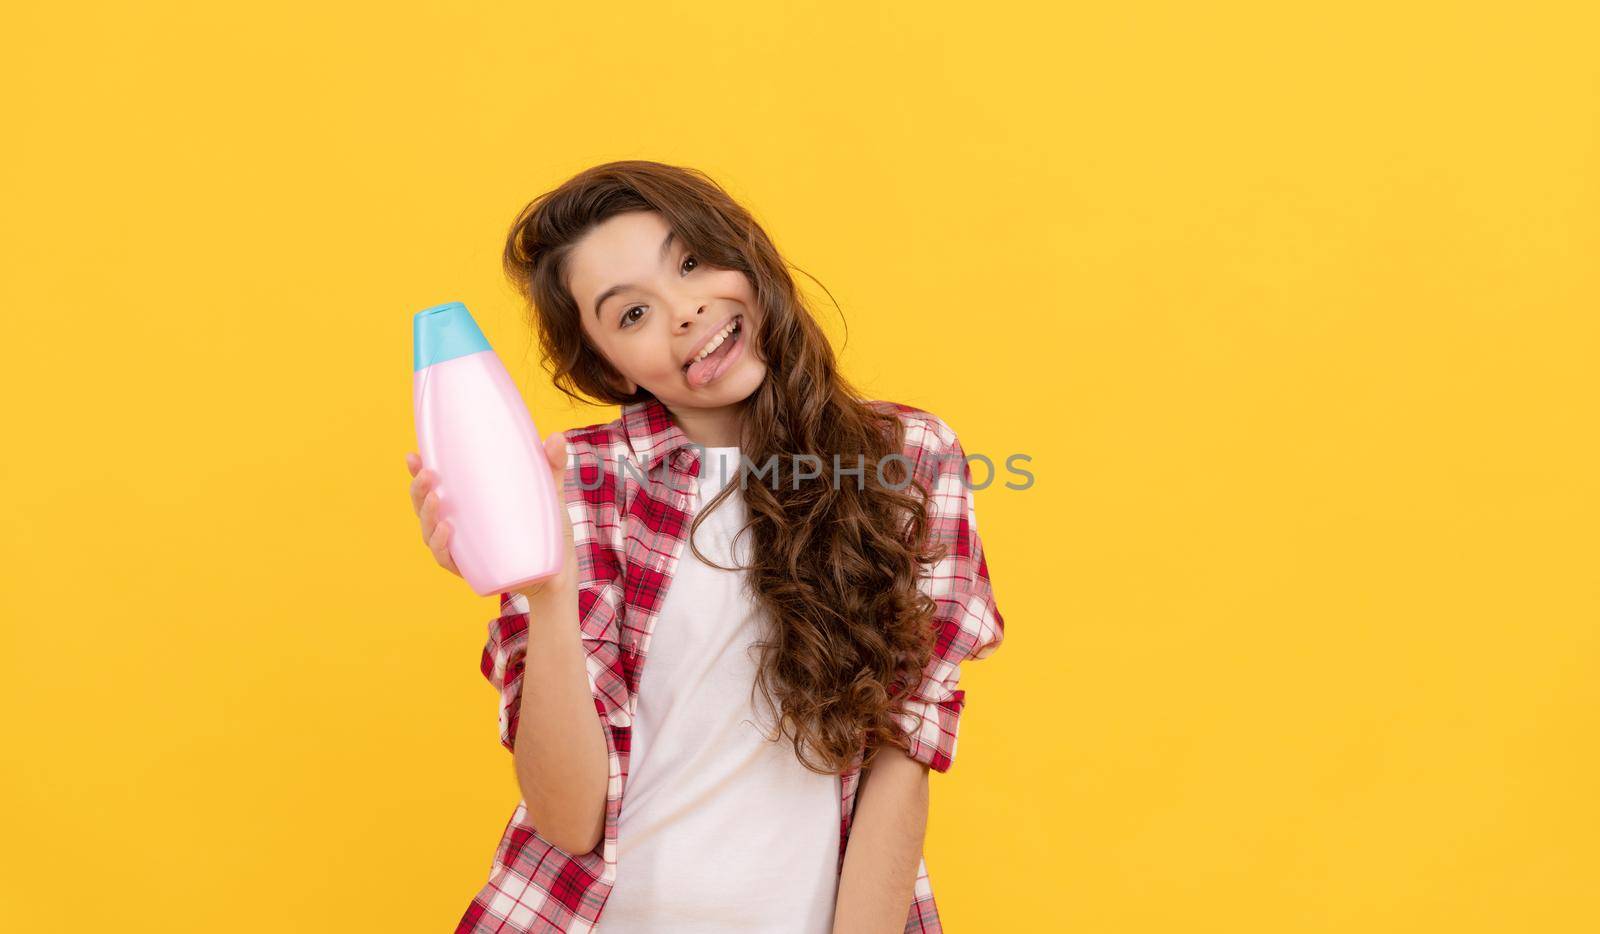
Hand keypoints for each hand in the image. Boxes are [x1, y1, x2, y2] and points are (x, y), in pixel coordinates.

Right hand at [404, 431, 578, 598]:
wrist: (560, 571)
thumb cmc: (548, 528)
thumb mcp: (550, 492)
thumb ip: (553, 464)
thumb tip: (556, 437)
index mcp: (468, 505)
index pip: (434, 486)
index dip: (417, 472)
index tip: (413, 455)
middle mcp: (458, 526)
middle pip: (424, 508)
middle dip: (418, 490)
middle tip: (429, 474)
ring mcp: (463, 549)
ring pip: (429, 533)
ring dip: (427, 515)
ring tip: (437, 498)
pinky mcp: (472, 570)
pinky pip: (447, 559)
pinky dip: (441, 544)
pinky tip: (447, 529)